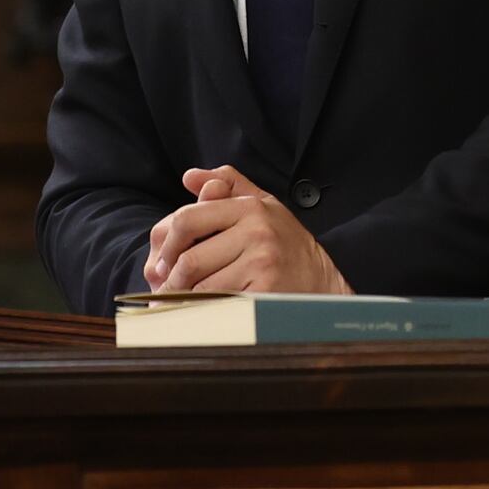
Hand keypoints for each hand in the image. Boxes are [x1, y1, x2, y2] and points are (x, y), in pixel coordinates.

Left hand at [143, 165, 346, 296]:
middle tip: (169, 289)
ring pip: (200, 287)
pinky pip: (218, 305)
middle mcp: (257, 232)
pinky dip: (205, 311)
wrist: (324, 280)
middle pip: (189, 259)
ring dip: (186, 299)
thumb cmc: (288, 243)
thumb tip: (190, 176)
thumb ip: (229, 185)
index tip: (164, 262)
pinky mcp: (265, 292)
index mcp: (251, 208)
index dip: (168, 245)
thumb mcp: (264, 205)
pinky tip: (205, 312)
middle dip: (172, 279)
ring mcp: (262, 263)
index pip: (187, 220)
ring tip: (185, 302)